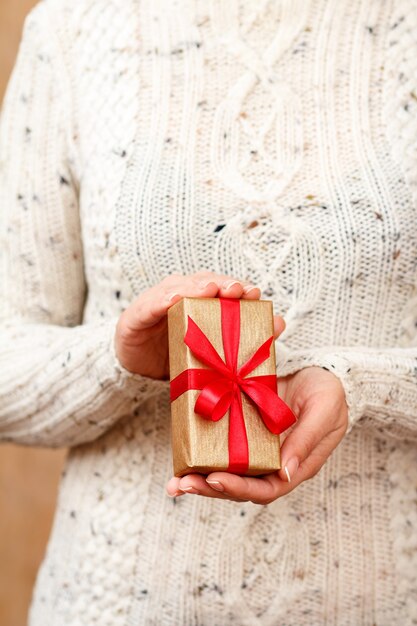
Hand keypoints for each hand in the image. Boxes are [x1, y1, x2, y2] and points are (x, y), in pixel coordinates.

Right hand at [114, 271, 285, 378]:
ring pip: (179, 287)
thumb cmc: (180, 357)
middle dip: (222, 283)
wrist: (139, 374)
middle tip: (237, 290)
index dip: (239, 287)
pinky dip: (162, 301)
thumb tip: (280, 323)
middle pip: (204, 282)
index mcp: (201, 301)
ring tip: (210, 290)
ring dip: (195, 287)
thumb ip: (244, 337)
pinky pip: (150, 305)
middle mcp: (181, 295)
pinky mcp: (137, 315)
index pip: (223, 288)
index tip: (255, 293)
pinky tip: (173, 301)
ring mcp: (158, 302)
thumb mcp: (213, 351)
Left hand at [166, 367, 348, 502]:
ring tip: (175, 482)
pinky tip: (181, 456)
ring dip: (200, 479)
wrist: (322, 369)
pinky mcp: (244, 429)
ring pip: (227, 473)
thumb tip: (285, 471)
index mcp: (295, 463)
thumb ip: (306, 440)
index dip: (239, 487)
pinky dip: (201, 455)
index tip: (214, 479)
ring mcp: (257, 448)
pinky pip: (222, 448)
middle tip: (182, 485)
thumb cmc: (329, 390)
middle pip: (240, 487)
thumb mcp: (324, 410)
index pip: (266, 488)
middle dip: (210, 489)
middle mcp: (273, 462)